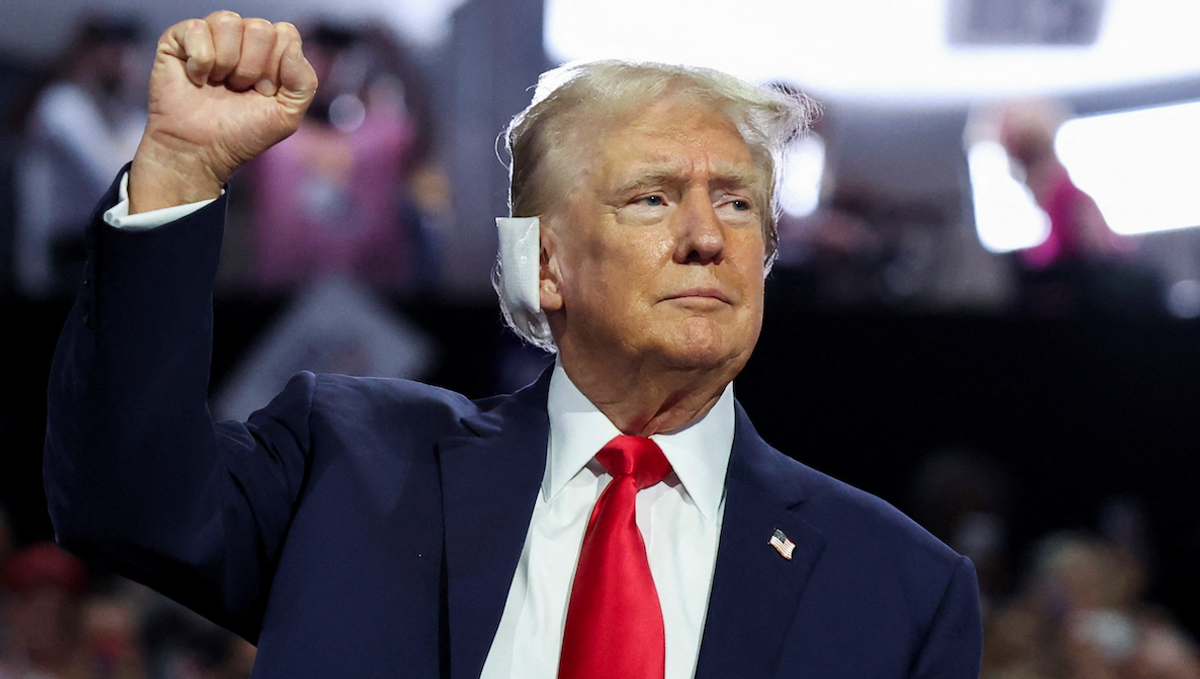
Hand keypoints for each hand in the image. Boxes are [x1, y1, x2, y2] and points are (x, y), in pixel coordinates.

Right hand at [129, 11, 317, 212]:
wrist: (199, 151)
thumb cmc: (242, 133)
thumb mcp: (287, 115)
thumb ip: (304, 81)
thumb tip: (292, 46)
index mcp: (271, 51)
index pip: (285, 34)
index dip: (277, 69)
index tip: (263, 93)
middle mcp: (242, 37)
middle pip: (260, 28)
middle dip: (251, 68)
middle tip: (238, 90)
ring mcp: (211, 35)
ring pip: (229, 23)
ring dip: (226, 63)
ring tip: (218, 84)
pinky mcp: (180, 37)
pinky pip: (198, 29)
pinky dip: (200, 62)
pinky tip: (197, 79)